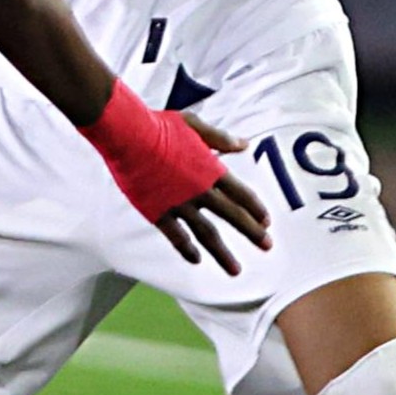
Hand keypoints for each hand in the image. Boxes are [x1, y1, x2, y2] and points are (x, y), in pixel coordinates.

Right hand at [155, 115, 272, 271]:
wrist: (128, 135)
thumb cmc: (159, 125)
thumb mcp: (193, 125)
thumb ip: (220, 138)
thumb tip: (244, 144)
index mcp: (211, 169)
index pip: (241, 194)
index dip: (256, 208)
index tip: (267, 221)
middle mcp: (200, 190)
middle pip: (233, 216)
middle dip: (253, 233)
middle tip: (267, 246)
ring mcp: (179, 204)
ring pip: (207, 234)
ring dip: (223, 253)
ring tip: (235, 270)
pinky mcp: (158, 212)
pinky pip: (176, 236)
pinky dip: (187, 250)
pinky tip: (197, 259)